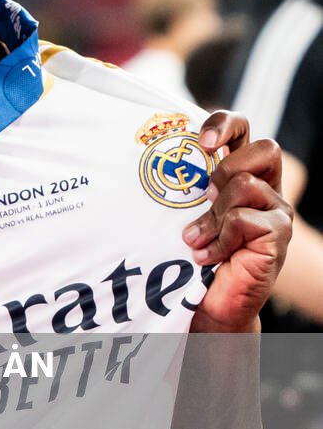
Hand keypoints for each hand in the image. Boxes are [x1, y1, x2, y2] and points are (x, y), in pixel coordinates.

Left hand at [182, 111, 292, 331]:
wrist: (211, 303)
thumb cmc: (196, 253)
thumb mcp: (186, 212)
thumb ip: (185, 185)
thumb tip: (150, 158)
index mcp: (245, 173)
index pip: (243, 130)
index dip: (224, 125)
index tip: (201, 142)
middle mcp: (267, 188)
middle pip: (263, 148)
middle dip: (226, 166)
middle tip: (204, 194)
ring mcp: (277, 211)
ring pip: (245, 185)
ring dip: (212, 213)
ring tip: (195, 238)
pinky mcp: (277, 234)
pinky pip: (243, 220)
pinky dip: (218, 239)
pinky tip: (205, 256)